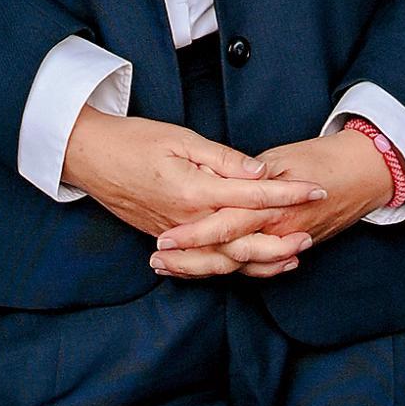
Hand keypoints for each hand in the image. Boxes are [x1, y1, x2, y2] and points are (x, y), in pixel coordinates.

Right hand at [62, 108, 327, 248]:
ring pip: (224, 258)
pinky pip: (203, 261)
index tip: (315, 191)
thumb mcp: (181, 138)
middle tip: (311, 235)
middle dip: (280, 239)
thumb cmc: (134, 140)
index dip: (287, 194)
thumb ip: (223, 159)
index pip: (252, 195)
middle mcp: (187, 220)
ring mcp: (176, 234)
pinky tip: (248, 265)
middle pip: (243, 239)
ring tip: (291, 258)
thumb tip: (260, 171)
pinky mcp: (166, 238)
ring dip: (260, 260)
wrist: (89, 157)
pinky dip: (229, 266)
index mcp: (194, 190)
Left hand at [151, 129, 395, 279]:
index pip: (226, 225)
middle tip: (158, 261)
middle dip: (191, 261)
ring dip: (204, 269)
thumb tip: (226, 180)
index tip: (165, 240)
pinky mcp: (291, 246)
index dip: (194, 235)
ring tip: (171, 268)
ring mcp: (286, 243)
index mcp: (272, 207)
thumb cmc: (324, 158)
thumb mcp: (284, 156)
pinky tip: (210, 268)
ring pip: (240, 266)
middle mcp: (278, 232)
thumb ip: (251, 172)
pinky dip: (232, 270)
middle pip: (227, 255)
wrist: (367, 173)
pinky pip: (258, 266)